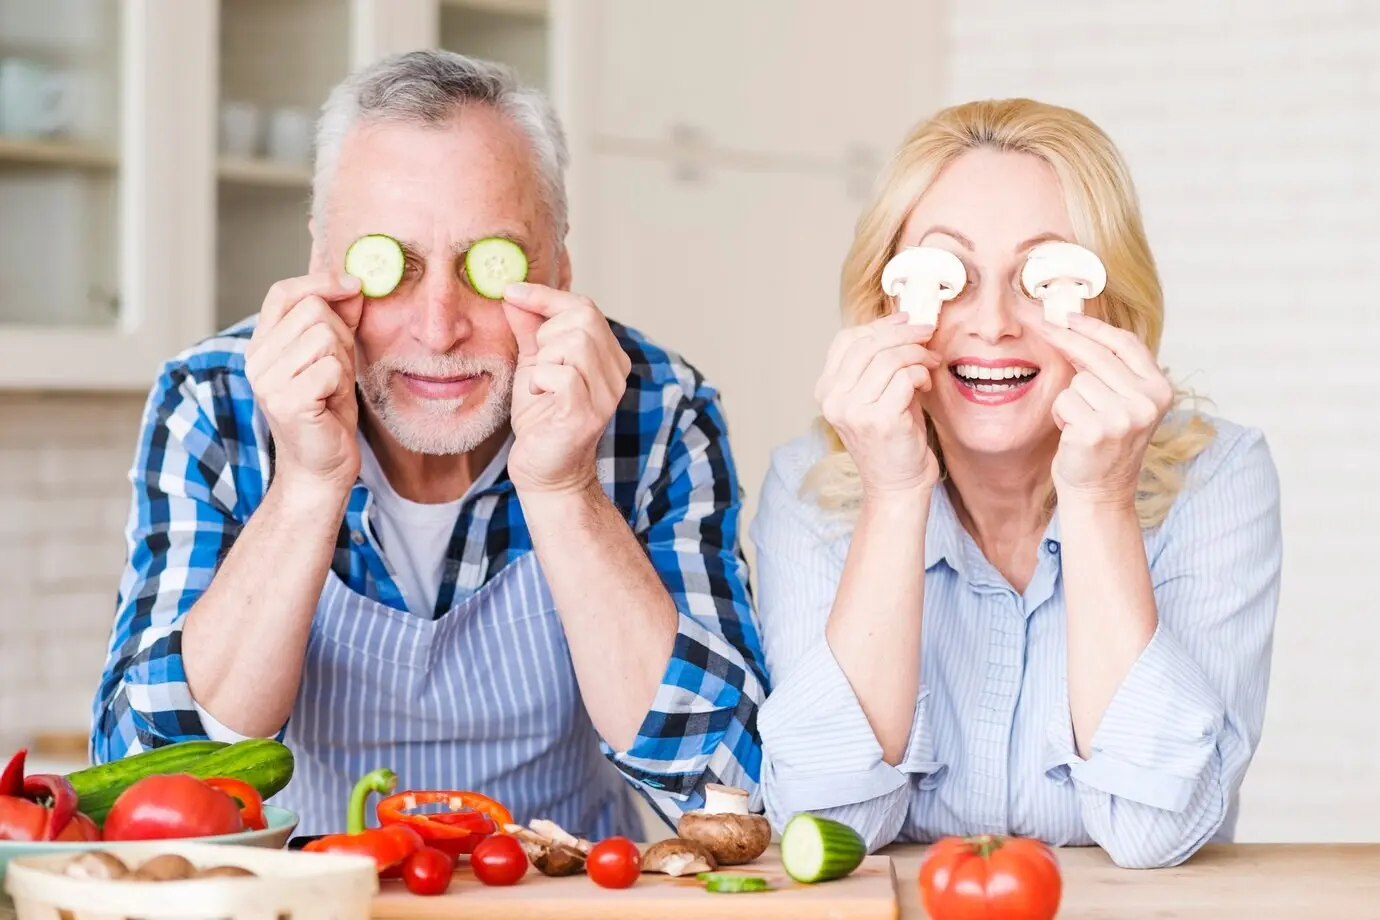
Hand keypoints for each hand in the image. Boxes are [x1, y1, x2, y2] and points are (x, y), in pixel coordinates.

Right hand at [244, 272, 364, 502]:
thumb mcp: (336, 357)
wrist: (322, 467)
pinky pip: (330, 368)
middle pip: (313, 310)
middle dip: (341, 336)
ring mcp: (266, 380)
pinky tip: (330, 404)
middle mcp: (256, 359)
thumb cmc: (328, 412)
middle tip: (337, 372)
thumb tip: (354, 285)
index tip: (353, 286)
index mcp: (262, 344)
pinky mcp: (285, 401)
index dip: (320, 281)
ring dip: (342, 363)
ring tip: (332, 390)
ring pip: (324, 337)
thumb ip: (339, 320)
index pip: (283, 292)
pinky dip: (341, 385)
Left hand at [502, 282, 630, 495]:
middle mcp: (616, 373)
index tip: (511, 292)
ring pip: (574, 344)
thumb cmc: (541, 420)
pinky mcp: (588, 414)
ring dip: (543, 360)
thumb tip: (515, 295)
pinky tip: (540, 399)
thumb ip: (528, 330)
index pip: (585, 307)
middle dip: (546, 332)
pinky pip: (561, 375)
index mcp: (608, 356)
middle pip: (582, 319)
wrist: (544, 472)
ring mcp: (606, 394)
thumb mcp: (533, 365)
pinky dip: (540, 382)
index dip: (546, 296)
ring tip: (541, 384)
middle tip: (537, 361)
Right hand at [815, 313, 941, 496]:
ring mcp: (853, 411)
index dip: (879, 325)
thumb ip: (878, 363)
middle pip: (868, 344)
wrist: (896, 485)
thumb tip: (902, 322)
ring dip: (916, 355)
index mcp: (826, 391)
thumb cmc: (892, 439)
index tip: (905, 320)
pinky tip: (926, 383)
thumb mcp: (875, 396)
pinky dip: (921, 374)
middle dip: (903, 333)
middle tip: (926, 334)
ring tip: (929, 363)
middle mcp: (833, 400)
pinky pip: (905, 378)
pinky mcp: (879, 420)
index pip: (846, 341)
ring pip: (889, 359)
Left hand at [1041, 312, 1174, 503]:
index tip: (1068, 315)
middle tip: (1043, 324)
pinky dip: (1062, 415)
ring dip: (1071, 399)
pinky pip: (1064, 401)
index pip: (1126, 344)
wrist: (1100, 492)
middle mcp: (1147, 402)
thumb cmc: (1105, 444)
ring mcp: (1123, 417)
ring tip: (1083, 422)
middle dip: (1066, 339)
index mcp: (1160, 389)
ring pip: (1078, 380)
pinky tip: (1074, 433)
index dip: (1094, 326)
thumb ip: (1111, 370)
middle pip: (1097, 355)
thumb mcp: (1122, 402)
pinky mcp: (1096, 430)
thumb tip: (1076, 327)